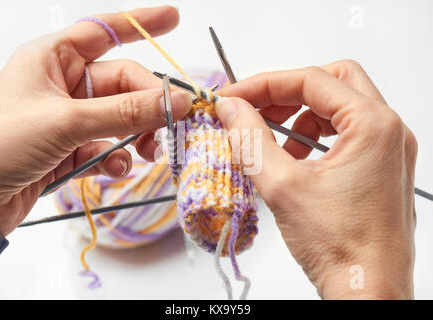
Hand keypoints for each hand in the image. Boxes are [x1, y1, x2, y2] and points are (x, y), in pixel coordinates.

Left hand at [0, 6, 192, 236]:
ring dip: (138, 134)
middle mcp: (63, 85)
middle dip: (149, 103)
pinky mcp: (72, 150)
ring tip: (148, 152)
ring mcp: (70, 119)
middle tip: (173, 121)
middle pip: (123, 83)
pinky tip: (114, 169)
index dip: (140, 24)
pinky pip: (108, 146)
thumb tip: (178, 101)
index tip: (173, 19)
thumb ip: (126, 112)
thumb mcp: (67, 122)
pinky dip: (117, 158)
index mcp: (53, 59)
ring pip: (120, 118)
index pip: (103, 31)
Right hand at [215, 60, 416, 298]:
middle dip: (287, 91)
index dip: (265, 84)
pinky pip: (344, 134)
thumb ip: (251, 139)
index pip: (312, 80)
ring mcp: (388, 150)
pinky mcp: (380, 168)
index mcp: (374, 126)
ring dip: (300, 115)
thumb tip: (231, 109)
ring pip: (338, 108)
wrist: (368, 291)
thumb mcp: (282, 186)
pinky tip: (292, 159)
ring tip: (270, 138)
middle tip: (253, 108)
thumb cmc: (339, 247)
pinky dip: (314, 137)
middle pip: (333, 83)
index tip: (234, 97)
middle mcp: (389, 132)